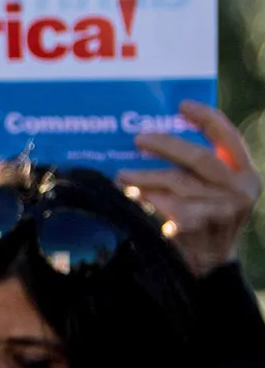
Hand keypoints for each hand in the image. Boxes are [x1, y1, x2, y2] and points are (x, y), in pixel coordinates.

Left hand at [118, 99, 259, 275]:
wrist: (210, 262)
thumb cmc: (204, 215)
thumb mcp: (213, 189)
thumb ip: (197, 167)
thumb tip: (153, 136)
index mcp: (245, 173)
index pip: (228, 138)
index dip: (207, 118)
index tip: (182, 104)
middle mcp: (240, 189)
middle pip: (199, 157)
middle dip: (165, 144)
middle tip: (138, 139)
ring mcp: (223, 210)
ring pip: (177, 183)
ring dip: (144, 176)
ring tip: (121, 174)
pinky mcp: (201, 228)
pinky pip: (166, 206)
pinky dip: (146, 199)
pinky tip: (131, 197)